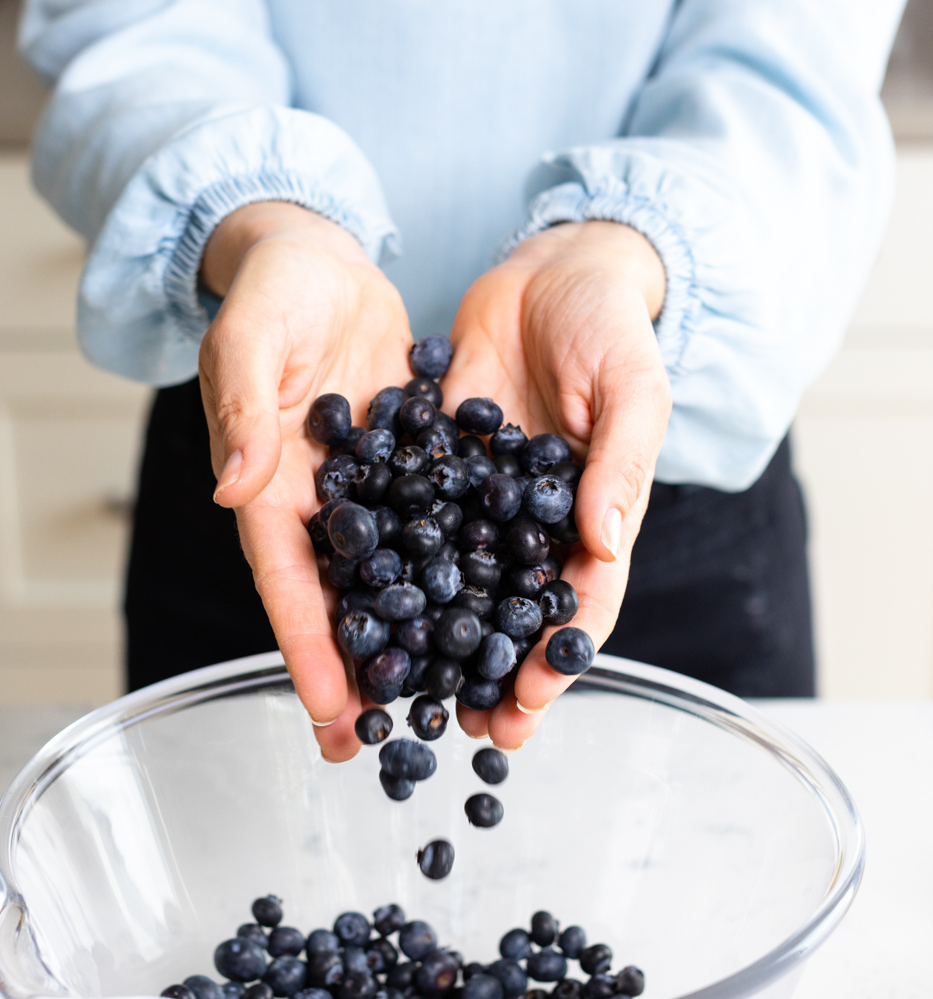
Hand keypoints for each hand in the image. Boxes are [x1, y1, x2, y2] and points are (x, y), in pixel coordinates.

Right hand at [199, 202, 411, 758]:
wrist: (319, 255)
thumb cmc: (274, 289)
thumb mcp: (252, 338)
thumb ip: (243, 408)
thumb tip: (233, 489)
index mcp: (271, 489)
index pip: (286, 582)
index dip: (306, 647)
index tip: (327, 708)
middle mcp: (321, 509)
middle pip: (338, 606)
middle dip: (355, 678)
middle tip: (371, 750)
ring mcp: (371, 498)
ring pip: (393, 588)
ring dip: (413, 650)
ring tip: (441, 710)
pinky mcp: (416, 475)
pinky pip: (440, 537)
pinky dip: (458, 586)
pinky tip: (489, 628)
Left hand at [443, 220, 670, 749]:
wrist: (552, 269)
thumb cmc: (610, 328)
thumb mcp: (634, 388)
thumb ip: (622, 463)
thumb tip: (602, 539)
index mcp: (595, 520)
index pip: (580, 603)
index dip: (557, 659)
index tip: (530, 705)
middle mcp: (535, 527)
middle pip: (516, 616)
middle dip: (496, 676)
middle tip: (470, 729)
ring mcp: (483, 506)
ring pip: (459, 589)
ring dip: (439, 645)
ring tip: (412, 695)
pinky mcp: (437, 475)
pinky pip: (412, 529)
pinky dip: (392, 572)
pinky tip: (364, 614)